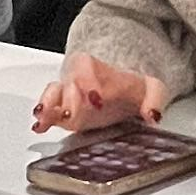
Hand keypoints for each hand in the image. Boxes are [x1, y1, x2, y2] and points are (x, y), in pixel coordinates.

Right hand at [32, 50, 166, 134]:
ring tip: (44, 119)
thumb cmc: (132, 89)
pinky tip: (40, 127)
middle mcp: (76, 78)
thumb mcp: (151, 88)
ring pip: (52, 95)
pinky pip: (48, 111)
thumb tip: (152, 115)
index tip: (96, 98)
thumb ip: (155, 99)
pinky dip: (44, 119)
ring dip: (48, 108)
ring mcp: (67, 95)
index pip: (87, 71)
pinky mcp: (62, 112)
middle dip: (69, 100)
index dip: (91, 84)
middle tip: (71, 115)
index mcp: (95, 67)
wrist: (121, 91)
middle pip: (68, 85)